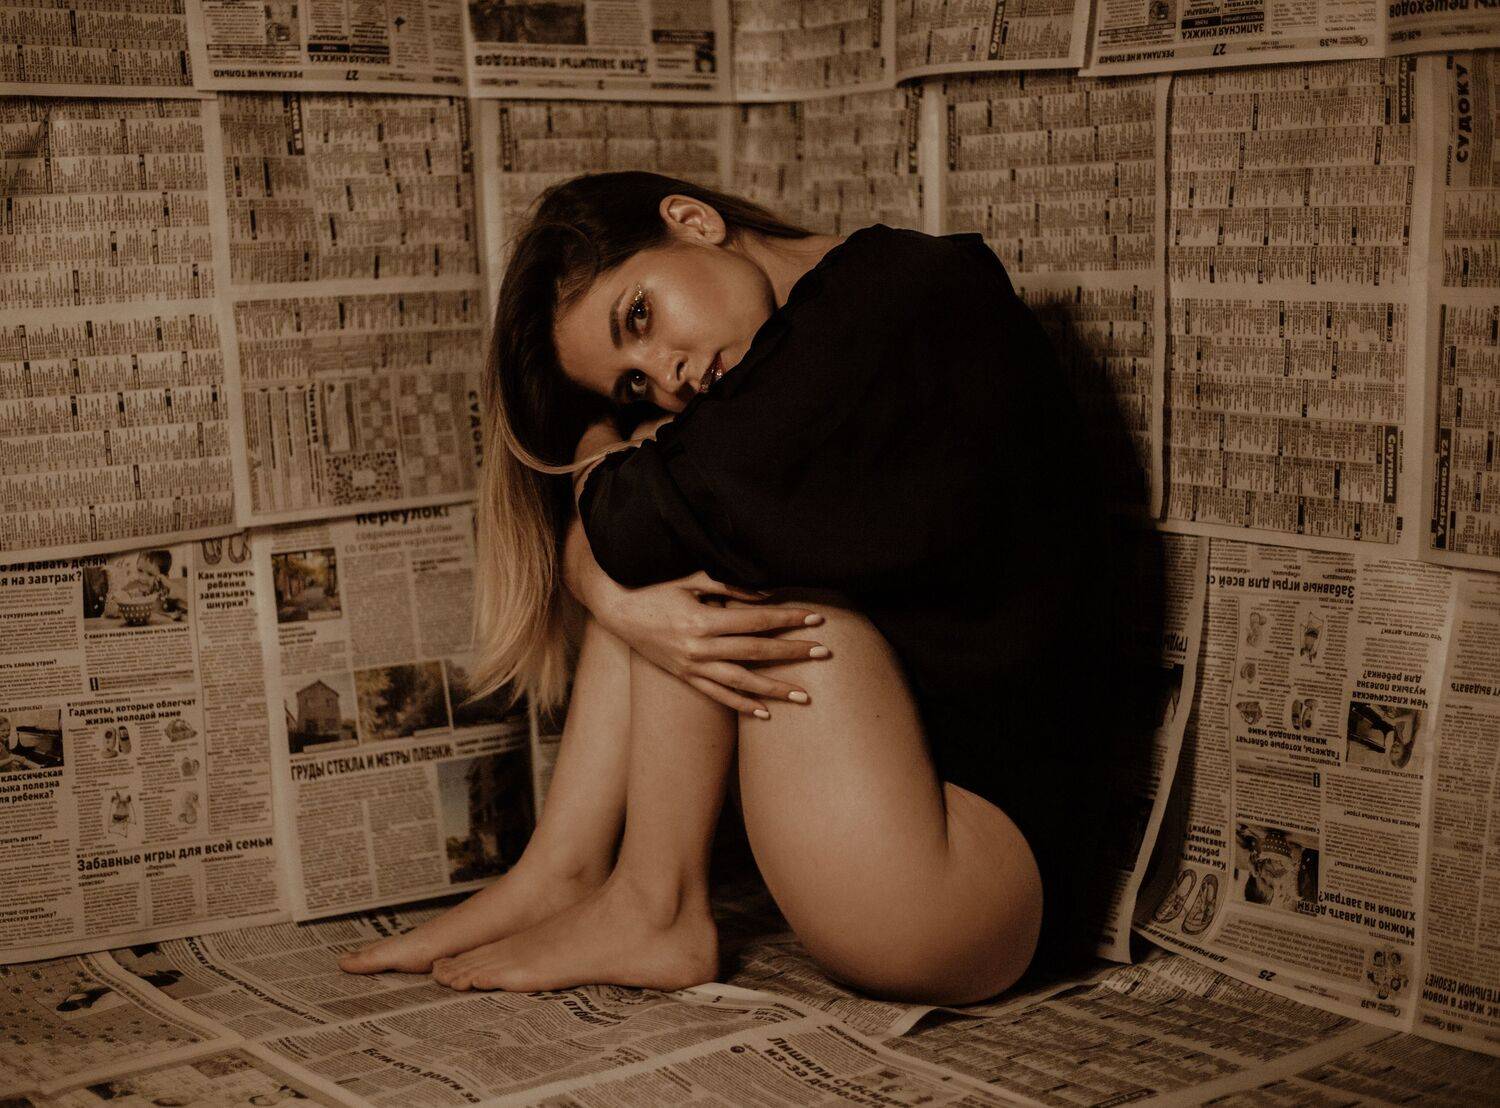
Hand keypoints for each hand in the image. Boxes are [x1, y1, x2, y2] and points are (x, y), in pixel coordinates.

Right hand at [596, 570, 828, 716]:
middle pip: (756, 652)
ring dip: (775, 689)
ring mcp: (692, 666)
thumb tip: (768, 595)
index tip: (815, 619)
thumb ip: (729, 586)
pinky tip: (765, 713)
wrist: (617, 611)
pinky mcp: (685, 677)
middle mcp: (699, 647)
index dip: (788, 620)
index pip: (756, 621)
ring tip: (805, 695)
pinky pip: (718, 696)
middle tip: (824, 654)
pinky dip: (742, 705)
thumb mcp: (690, 580)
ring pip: (741, 682)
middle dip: (793, 653)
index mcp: (703, 619)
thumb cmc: (655, 589)